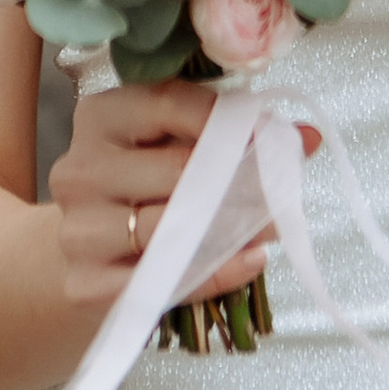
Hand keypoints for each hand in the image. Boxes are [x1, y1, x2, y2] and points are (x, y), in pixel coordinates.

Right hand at [45, 79, 317, 308]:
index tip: (274, 134)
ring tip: (272, 226)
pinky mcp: (88, 286)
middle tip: (284, 189)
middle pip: (179, 170)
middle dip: (243, 180)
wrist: (81, 255)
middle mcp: (80, 170)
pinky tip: (249, 260)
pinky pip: (168, 279)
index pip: (170, 103)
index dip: (231, 119)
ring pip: (175, 227)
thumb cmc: (140, 188)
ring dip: (237, 229)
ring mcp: (80, 231)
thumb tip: (308, 136)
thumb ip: (232, 136)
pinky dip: (217, 273)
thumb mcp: (171, 148)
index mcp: (100, 118)